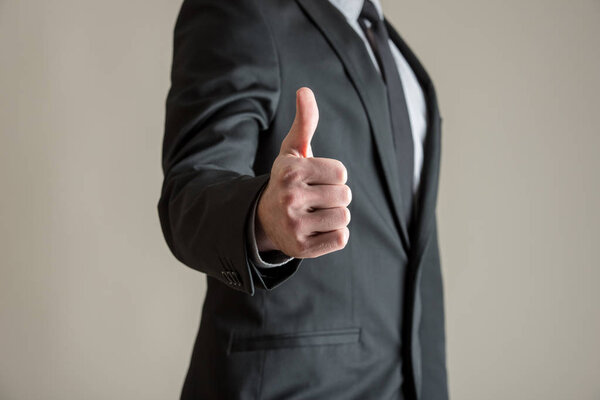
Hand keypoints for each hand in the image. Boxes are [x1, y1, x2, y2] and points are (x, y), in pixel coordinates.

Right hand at [255, 87, 351, 257]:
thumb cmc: (288, 181)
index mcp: (290, 171)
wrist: (264, 220)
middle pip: (345, 196)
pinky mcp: (301, 248)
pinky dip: (334, 235)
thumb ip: (304, 122)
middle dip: (335, 197)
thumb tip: (304, 90)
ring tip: (315, 214)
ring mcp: (294, 225)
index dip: (334, 177)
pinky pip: (341, 238)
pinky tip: (316, 231)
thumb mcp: (292, 151)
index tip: (316, 180)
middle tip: (315, 199)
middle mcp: (289, 197)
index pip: (342, 173)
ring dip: (335, 216)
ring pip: (344, 217)